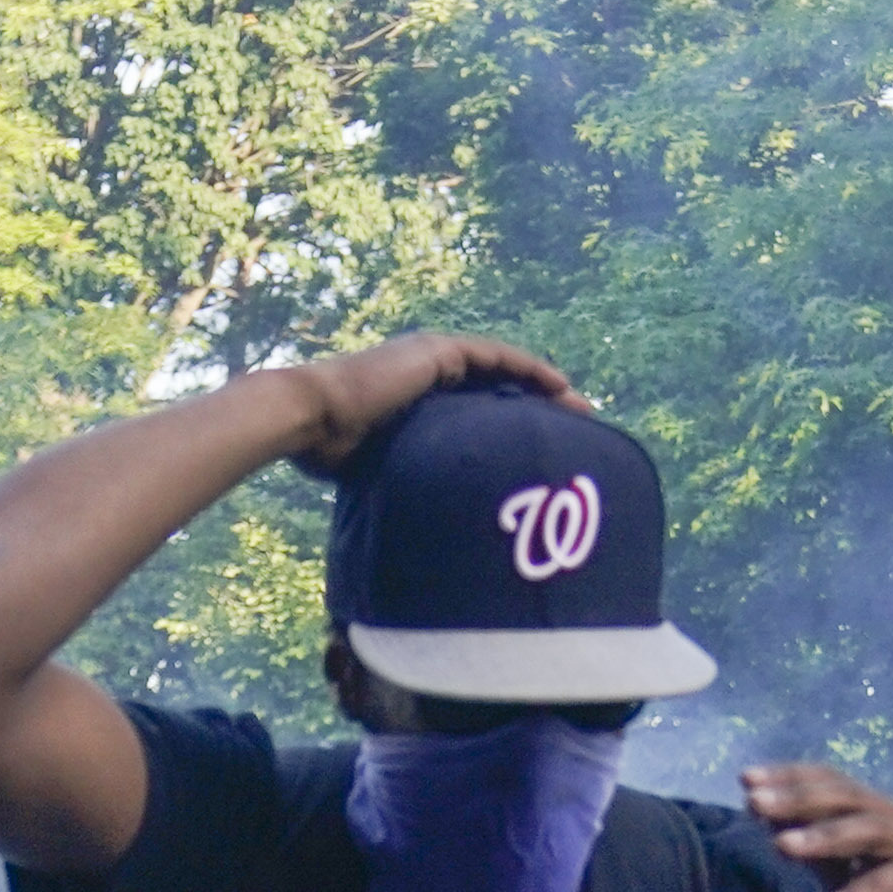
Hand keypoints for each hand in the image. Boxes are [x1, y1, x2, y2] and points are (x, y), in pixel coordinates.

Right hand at [276, 334, 584, 479]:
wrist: (310, 421)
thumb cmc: (333, 455)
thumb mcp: (386, 472)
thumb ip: (412, 485)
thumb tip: (432, 539)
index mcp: (421, 402)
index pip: (481, 412)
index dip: (516, 427)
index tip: (546, 452)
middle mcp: (430, 374)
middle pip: (501, 389)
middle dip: (542, 409)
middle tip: (581, 433)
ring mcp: (434, 358)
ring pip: (505, 370)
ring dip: (545, 387)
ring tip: (582, 409)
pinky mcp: (437, 352)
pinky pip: (495, 358)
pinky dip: (528, 369)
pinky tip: (558, 385)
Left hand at [743, 766, 892, 891]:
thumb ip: (819, 862)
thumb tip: (772, 827)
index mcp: (880, 820)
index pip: (833, 785)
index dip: (791, 779)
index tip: (745, 781)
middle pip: (849, 799)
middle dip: (799, 799)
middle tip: (755, 803)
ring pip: (875, 830)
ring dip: (826, 837)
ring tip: (784, 847)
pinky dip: (868, 889)